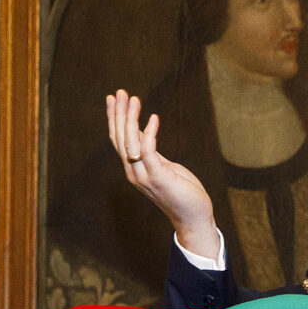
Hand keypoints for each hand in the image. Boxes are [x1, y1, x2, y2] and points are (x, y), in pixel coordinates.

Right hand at [106, 89, 218, 258]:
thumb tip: (141, 134)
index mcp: (133, 169)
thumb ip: (150, 153)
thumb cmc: (181, 191)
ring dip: (131, 118)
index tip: (114, 98)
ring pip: (130, 142)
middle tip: (121, 92)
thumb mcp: (162, 166)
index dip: (114, 118)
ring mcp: (144, 176)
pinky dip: (149, 133)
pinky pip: (148, 151)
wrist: (193, 216)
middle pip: (120, 138)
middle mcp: (133, 172)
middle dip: (120, 113)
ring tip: (134, 99)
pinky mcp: (158, 178)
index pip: (118, 139)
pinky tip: (154, 118)